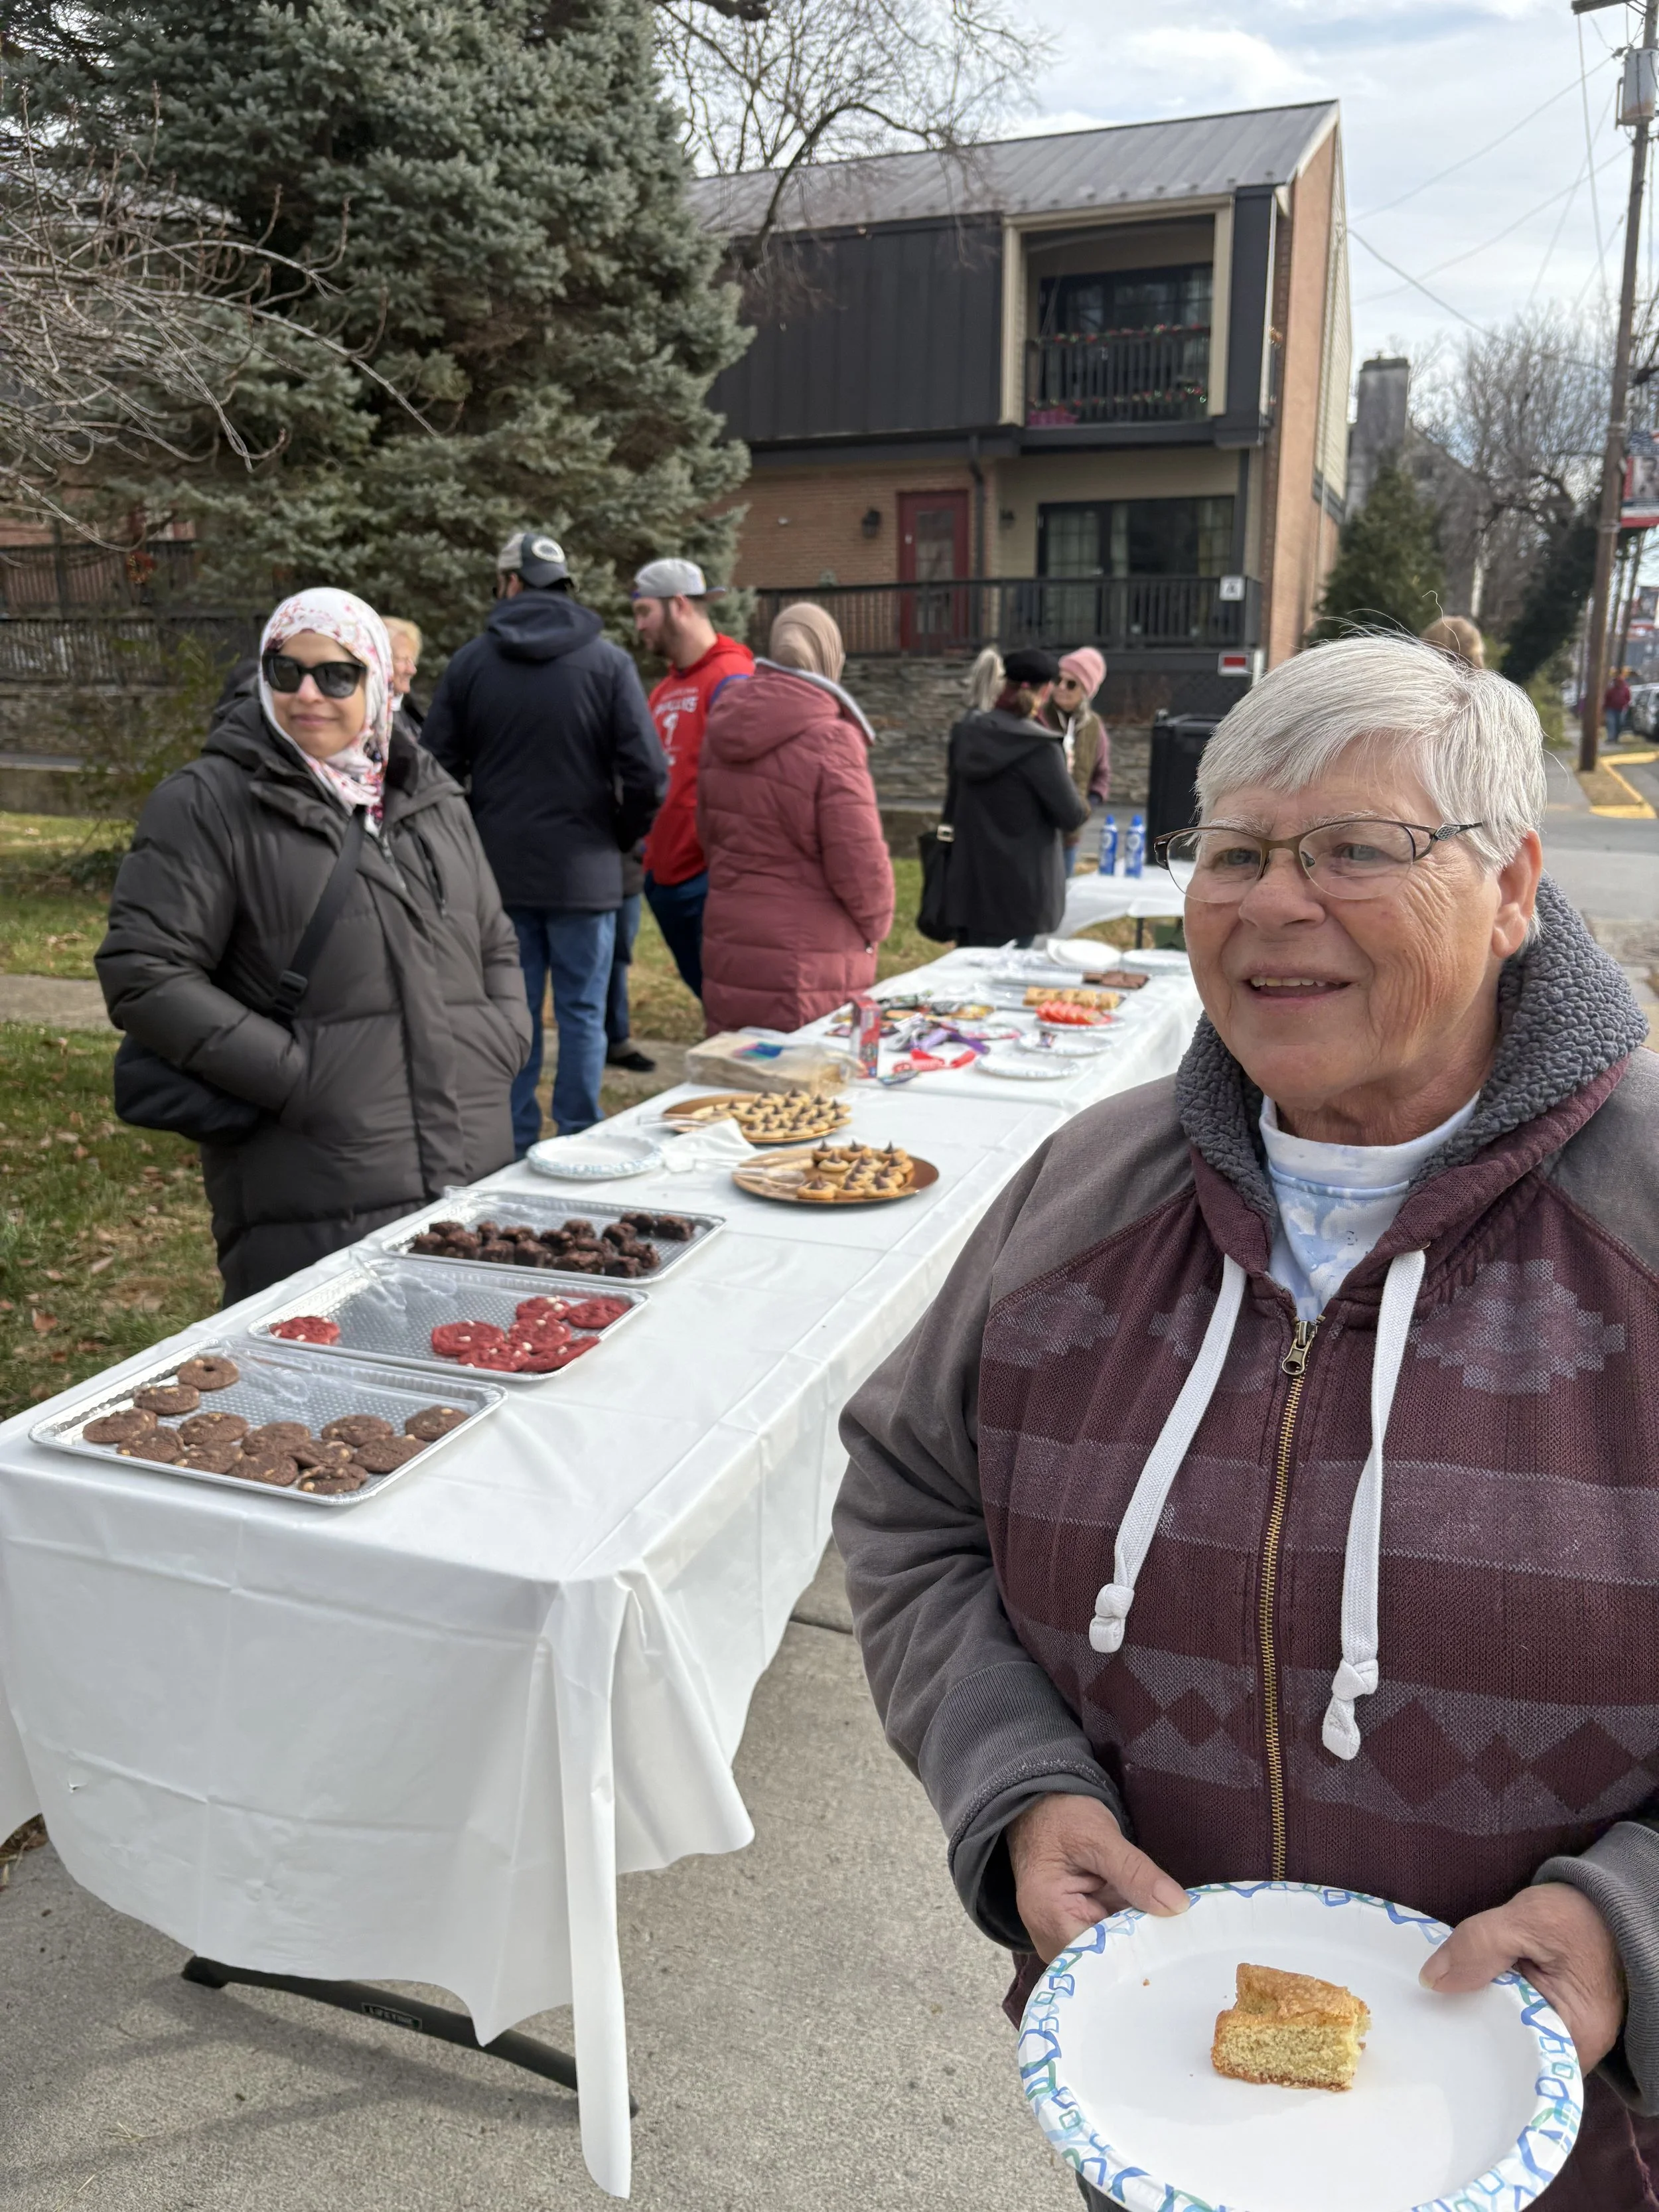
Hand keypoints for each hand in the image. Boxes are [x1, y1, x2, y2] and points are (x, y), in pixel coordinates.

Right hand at [1007, 1794, 1187, 1963]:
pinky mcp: (1072, 1931)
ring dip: (1138, 1940)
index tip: (1175, 1943)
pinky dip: (1128, 1931)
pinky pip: (1105, 1941)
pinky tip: (1151, 1921)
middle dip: (1142, 1949)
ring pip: (1108, 1954)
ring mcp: (1058, 1938)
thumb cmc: (1062, 1818)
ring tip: (1170, 1929)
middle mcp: (1048, 1937)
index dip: (1138, 1953)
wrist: (1039, 1809)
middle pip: (1104, 1960)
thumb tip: (1177, 1906)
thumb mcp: (1100, 1837)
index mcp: (1049, 1915)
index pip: (1099, 1957)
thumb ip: (1136, 1872)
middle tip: (1179, 1935)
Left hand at [1421, 1881, 1624, 2068]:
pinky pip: (1520, 2021)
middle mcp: (1578, 2046)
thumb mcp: (1527, 1920)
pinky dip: (1496, 2005)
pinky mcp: (1558, 2017)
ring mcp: (1569, 2033)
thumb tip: (1431, 1980)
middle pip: (1515, 2054)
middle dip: (1475, 2034)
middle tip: (1434, 2016)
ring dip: (1484, 2016)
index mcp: (1578, 2033)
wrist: (1608, 1905)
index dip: (1479, 2050)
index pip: (1521, 2063)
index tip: (1441, 2032)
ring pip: (1514, 2036)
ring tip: (1446, 2002)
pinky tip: (1469, 1991)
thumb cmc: (1578, 1914)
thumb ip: (1479, 1946)